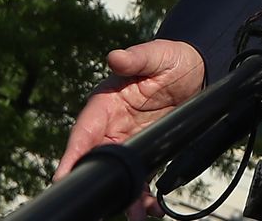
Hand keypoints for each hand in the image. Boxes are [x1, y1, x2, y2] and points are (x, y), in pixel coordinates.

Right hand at [55, 40, 205, 220]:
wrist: (198, 69)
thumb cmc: (171, 59)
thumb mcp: (156, 55)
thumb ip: (136, 59)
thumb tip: (114, 57)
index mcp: (105, 103)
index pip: (84, 131)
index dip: (73, 153)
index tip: (62, 175)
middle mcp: (111, 126)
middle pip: (96, 158)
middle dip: (97, 181)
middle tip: (102, 205)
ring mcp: (128, 141)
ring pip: (117, 173)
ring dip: (124, 195)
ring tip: (134, 214)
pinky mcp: (146, 151)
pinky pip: (139, 176)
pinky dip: (143, 193)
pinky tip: (152, 207)